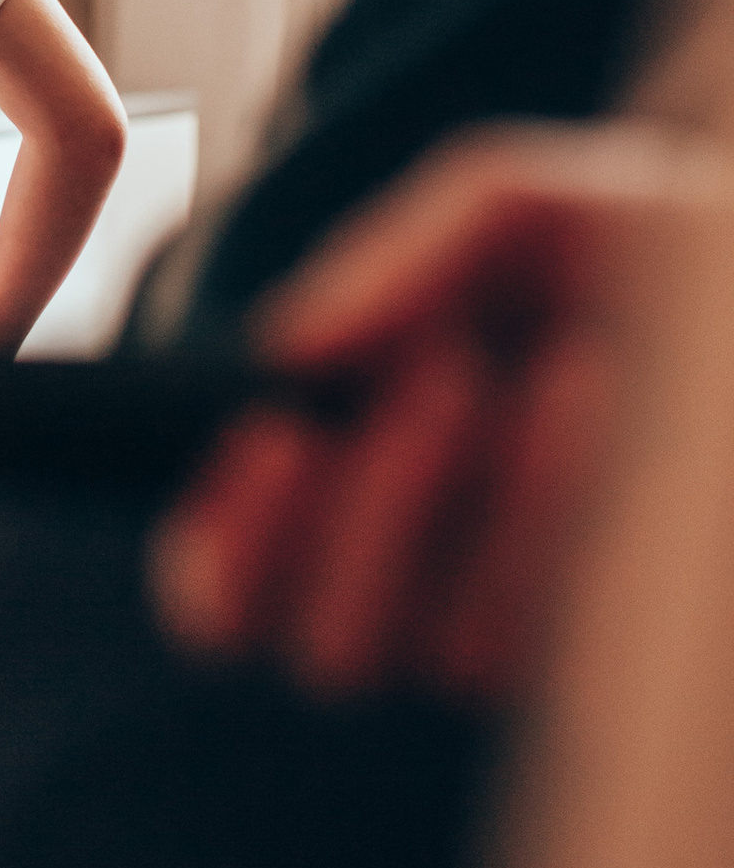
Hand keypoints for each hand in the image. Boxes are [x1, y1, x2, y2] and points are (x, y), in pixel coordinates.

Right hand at [150, 123, 725, 702]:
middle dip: (369, 514)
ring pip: (441, 654)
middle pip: (325, 651)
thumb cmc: (641, 251)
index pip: (225, 597)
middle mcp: (429, 585)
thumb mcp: (509, 213)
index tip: (277, 433)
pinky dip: (558, 511)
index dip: (225, 542)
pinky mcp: (608, 652)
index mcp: (354, 490)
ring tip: (529, 372)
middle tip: (436, 380)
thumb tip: (286, 352)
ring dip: (477, 510)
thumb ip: (392, 265)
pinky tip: (591, 388)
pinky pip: (552, 638)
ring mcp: (526, 636)